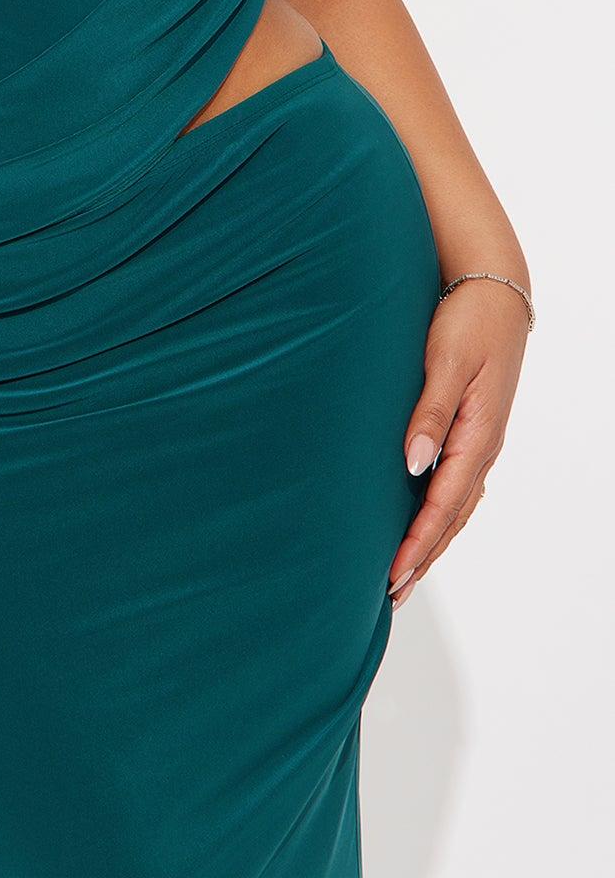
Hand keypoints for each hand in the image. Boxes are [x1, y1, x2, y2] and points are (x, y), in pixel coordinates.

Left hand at [386, 275, 529, 610]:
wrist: (494, 293)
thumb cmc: (467, 322)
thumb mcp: (446, 362)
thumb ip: (429, 411)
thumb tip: (413, 464)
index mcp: (478, 434)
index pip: (444, 503)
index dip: (418, 542)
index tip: (393, 574)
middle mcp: (482, 445)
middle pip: (452, 515)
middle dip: (423, 555)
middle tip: (392, 593)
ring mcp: (480, 440)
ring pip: (456, 505)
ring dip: (432, 541)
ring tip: (404, 573)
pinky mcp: (472, 429)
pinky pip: (458, 485)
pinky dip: (441, 513)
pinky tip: (424, 525)